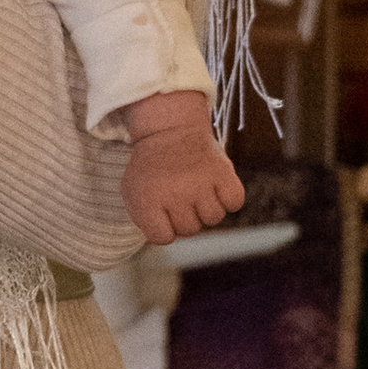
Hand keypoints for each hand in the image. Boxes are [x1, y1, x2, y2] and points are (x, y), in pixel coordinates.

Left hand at [121, 104, 243, 245]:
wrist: (170, 127)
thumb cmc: (152, 165)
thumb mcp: (133, 189)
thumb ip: (142, 219)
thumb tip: (162, 241)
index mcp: (147, 199)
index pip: (163, 238)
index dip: (164, 228)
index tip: (162, 211)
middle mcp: (174, 194)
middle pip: (190, 230)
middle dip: (186, 216)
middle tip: (180, 193)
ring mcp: (200, 183)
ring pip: (213, 218)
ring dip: (207, 207)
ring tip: (198, 188)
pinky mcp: (223, 172)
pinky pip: (234, 203)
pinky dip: (229, 198)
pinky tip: (216, 186)